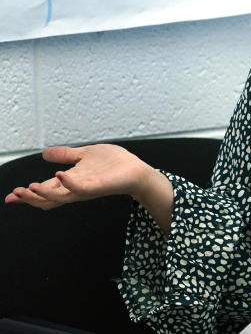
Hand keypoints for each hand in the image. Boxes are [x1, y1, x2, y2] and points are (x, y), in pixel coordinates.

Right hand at [4, 144, 156, 209]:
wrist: (136, 170)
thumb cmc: (114, 164)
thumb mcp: (85, 155)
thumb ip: (66, 155)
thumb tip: (45, 153)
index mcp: (70, 181)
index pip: (44, 189)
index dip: (27, 194)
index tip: (10, 196)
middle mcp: (75, 188)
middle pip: (48, 198)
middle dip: (29, 198)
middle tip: (14, 195)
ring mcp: (86, 189)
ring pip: (60, 197)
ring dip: (43, 193)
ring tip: (29, 187)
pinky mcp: (98, 187)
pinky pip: (81, 188)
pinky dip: (69, 183)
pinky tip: (59, 175)